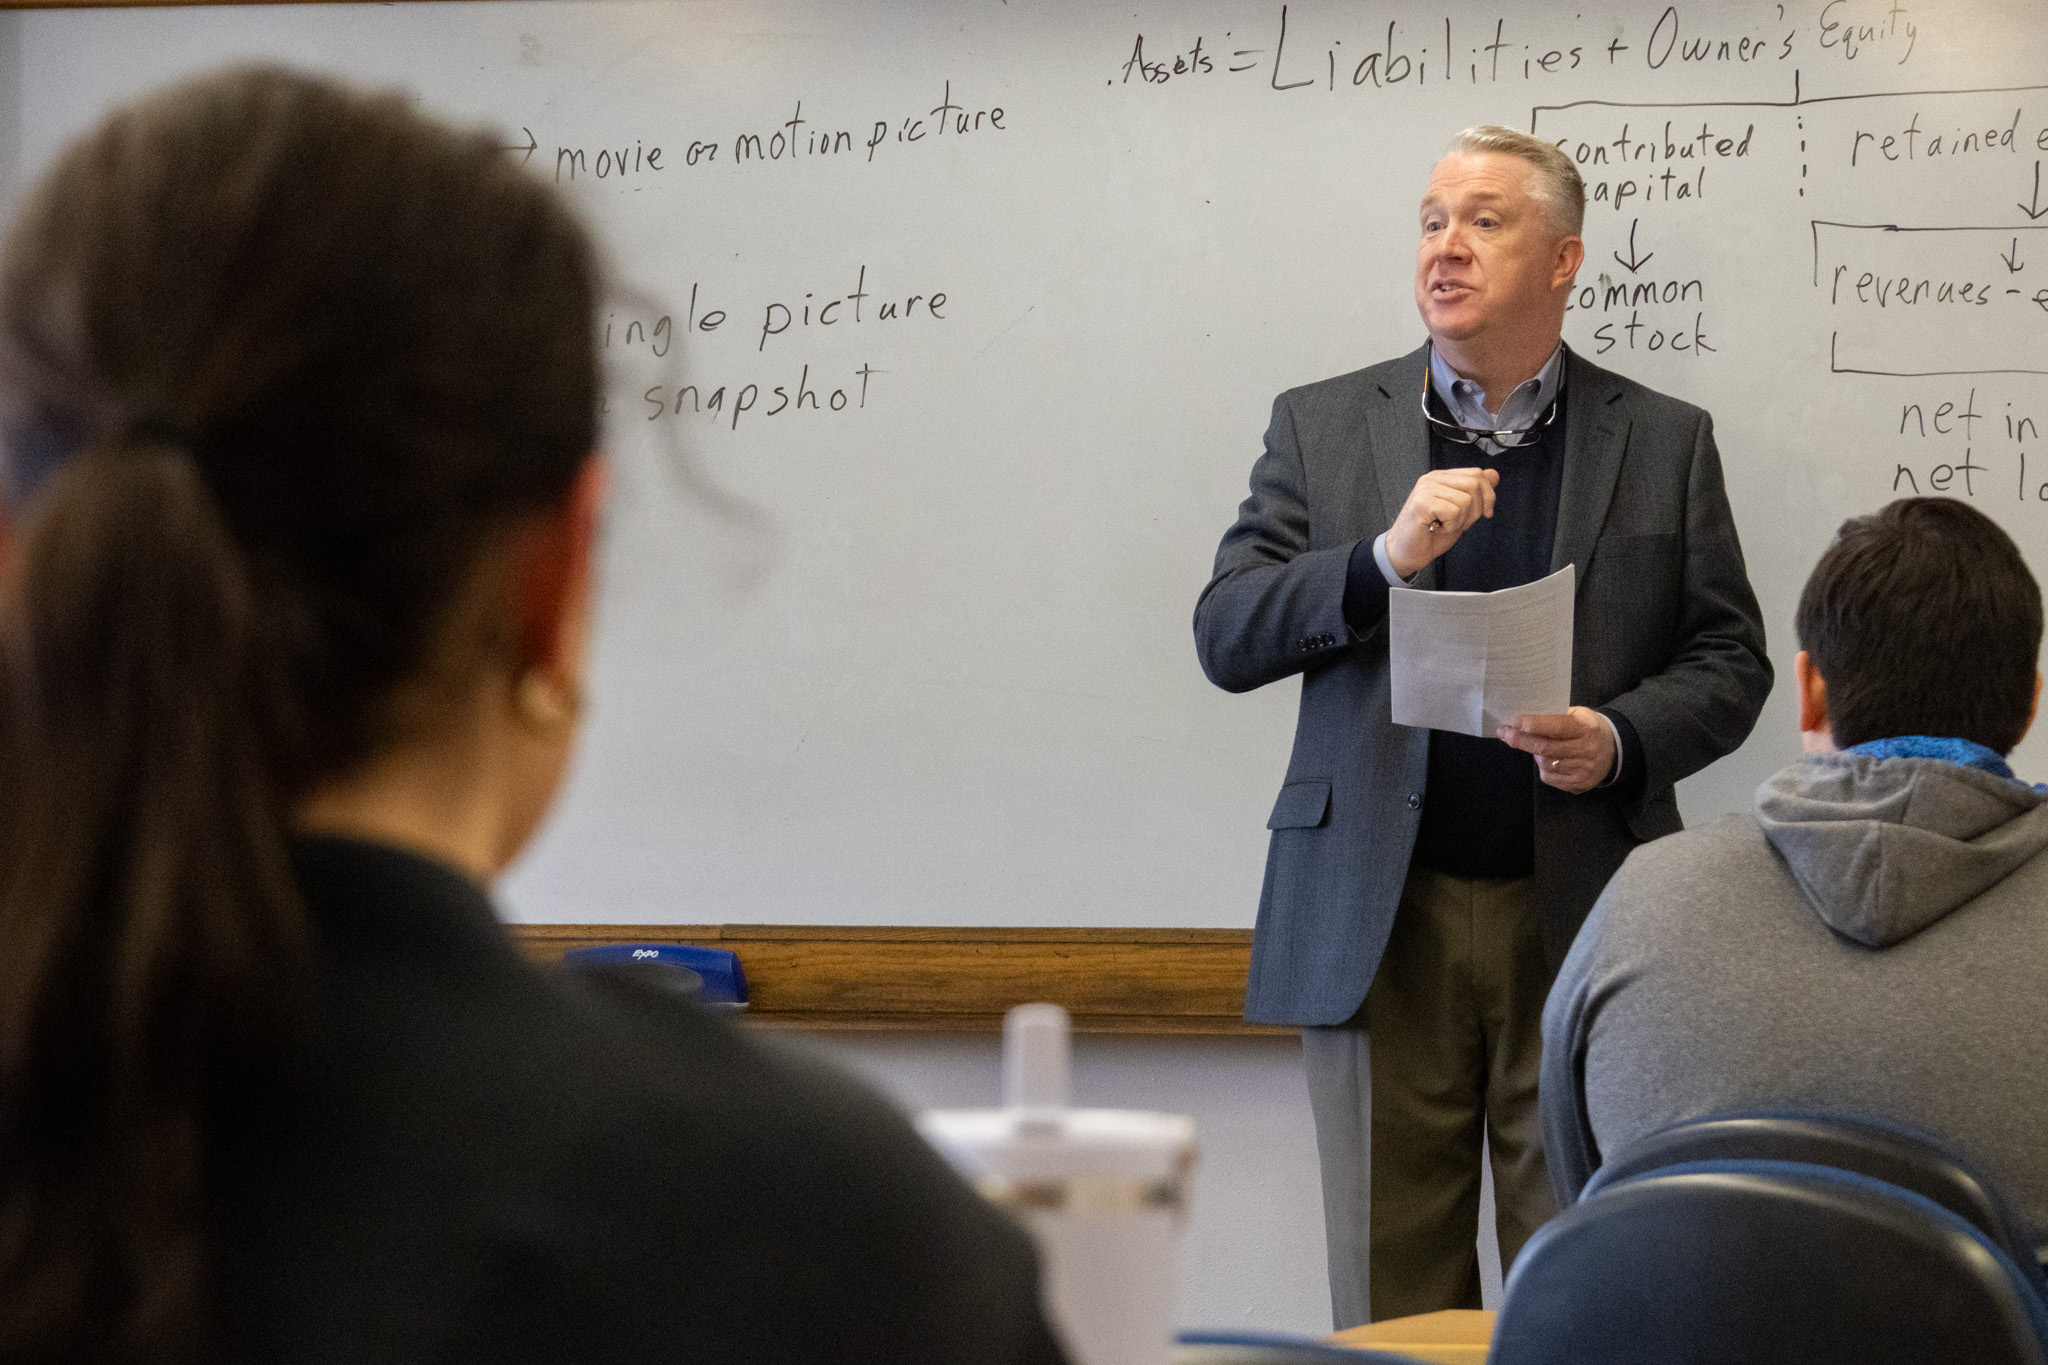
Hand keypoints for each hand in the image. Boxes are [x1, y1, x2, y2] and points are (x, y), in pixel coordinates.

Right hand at [1384, 468, 1500, 578]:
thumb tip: (1494, 475)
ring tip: (1444, 525)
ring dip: (1461, 520)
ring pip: (1466, 499)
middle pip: (1474, 483)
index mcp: (1442, 478)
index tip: (1486, 513)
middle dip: (1476, 510)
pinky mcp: (1422, 503)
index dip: (1488, 495)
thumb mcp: (1461, 512)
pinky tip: (1437, 528)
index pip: (1477, 474)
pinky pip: (1454, 511)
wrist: (1406, 553)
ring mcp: (1426, 489)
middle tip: (1459, 523)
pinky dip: (1451, 526)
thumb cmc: (1430, 534)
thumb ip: (1476, 493)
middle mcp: (1432, 479)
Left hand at [1497, 707, 1614, 794]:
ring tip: (1537, 746)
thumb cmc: (1588, 728)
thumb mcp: (1578, 715)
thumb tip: (1523, 719)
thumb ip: (1555, 716)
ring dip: (1534, 753)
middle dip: (1520, 740)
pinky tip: (1549, 760)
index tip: (1514, 722)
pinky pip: (1549, 777)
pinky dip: (1543, 767)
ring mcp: (1583, 769)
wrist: (1614, 750)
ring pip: (1545, 763)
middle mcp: (1586, 750)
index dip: (1534, 724)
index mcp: (1586, 728)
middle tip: (1504, 732)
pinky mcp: (1579, 784)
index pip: (1557, 726)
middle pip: (1545, 747)